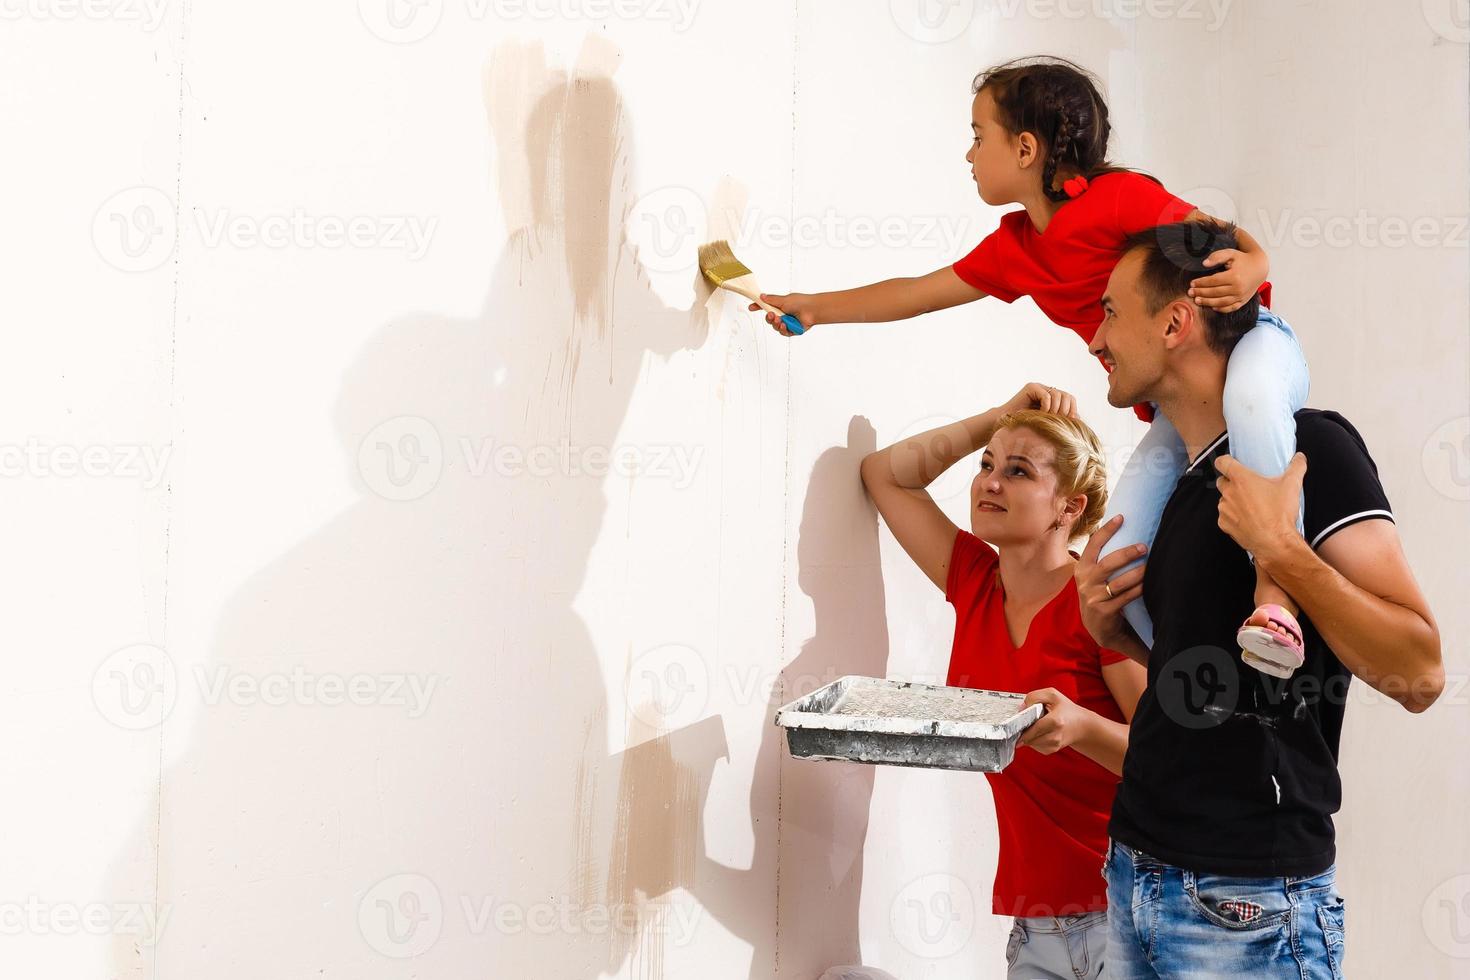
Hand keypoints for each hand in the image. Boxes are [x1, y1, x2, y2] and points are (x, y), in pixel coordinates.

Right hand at [748, 292, 818, 336]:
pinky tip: (785, 325)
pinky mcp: (792, 330)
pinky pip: (783, 332)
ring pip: (775, 327)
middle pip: (770, 319)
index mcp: (780, 306)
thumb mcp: (783, 300)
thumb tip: (761, 296)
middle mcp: (783, 314)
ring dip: (776, 324)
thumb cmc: (800, 302)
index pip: (767, 307)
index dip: (758, 307)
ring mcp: (787, 323)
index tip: (751, 307)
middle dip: (769, 318)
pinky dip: (783, 329)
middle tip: (771, 315)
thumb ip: (771, 300)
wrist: (811, 310)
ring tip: (780, 320)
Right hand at [997, 382, 1078, 418]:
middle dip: (1065, 410)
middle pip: (1066, 395)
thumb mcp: (1048, 423)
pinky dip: (1047, 406)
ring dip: (1055, 410)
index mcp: (1052, 397)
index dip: (1073, 409)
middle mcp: (1046, 389)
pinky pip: (1046, 395)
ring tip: (1048, 419)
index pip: (1070, 398)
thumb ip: (1061, 419)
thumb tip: (1079, 418)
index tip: (1070, 422)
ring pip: (1057, 395)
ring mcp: (1038, 387)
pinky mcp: (1031, 387)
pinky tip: (1040, 414)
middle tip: (1058, 421)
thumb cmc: (1025, 426)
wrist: (1005, 424)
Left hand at [1018, 688, 1092, 755]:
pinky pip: (1034, 746)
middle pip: (1029, 737)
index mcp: (1056, 721)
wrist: (1081, 726)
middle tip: (1024, 721)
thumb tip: (1021, 708)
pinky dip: (1033, 739)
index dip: (1021, 725)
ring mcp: (1053, 745)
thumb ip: (1034, 697)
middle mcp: (1055, 736)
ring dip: (1027, 734)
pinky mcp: (1051, 750)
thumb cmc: (1066, 709)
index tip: (1015, 722)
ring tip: (1035, 724)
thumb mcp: (1052, 695)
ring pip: (1029, 742)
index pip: (1033, 728)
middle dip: (1023, 729)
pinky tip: (1039, 731)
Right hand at [1075, 515, 1146, 649]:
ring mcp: (1093, 597)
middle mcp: (1084, 581)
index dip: (1106, 530)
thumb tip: (1125, 530)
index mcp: (1082, 568)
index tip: (1121, 517)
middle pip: (1107, 563)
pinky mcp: (1103, 611)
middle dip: (1126, 554)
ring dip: (1137, 573)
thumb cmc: (1101, 594)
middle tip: (1144, 547)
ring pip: (1118, 582)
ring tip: (1150, 566)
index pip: (1093, 545)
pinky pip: (1124, 598)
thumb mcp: (1094, 576)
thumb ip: (1103, 559)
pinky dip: (1137, 590)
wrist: (1097, 627)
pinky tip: (1147, 585)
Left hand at [1187, 248, 1265, 312]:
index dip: (1201, 283)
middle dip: (1200, 293)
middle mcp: (1238, 288)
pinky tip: (1212, 307)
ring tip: (1197, 300)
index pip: (1213, 281)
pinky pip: (1230, 308)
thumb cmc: (1243, 259)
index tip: (1192, 283)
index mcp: (1234, 276)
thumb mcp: (1231, 253)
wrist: (1260, 267)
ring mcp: (1241, 296)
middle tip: (1190, 293)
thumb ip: (1217, 256)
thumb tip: (1204, 263)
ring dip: (1207, 302)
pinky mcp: (1243, 301)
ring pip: (1221, 302)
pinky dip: (1221, 309)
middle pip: (1215, 292)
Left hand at [1213, 452, 1305, 562]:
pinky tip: (1247, 518)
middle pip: (1222, 481)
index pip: (1222, 462)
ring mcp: (1224, 509)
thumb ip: (1296, 467)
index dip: (1225, 461)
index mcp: (1241, 479)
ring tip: (1251, 505)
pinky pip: (1225, 515)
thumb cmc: (1279, 514)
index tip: (1231, 462)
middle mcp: (1229, 493)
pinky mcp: (1224, 524)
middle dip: (1232, 482)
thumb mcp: (1292, 485)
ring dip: (1233, 500)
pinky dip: (1233, 516)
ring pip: (1224, 499)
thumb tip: (1299, 458)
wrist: (1274, 542)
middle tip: (1248, 487)